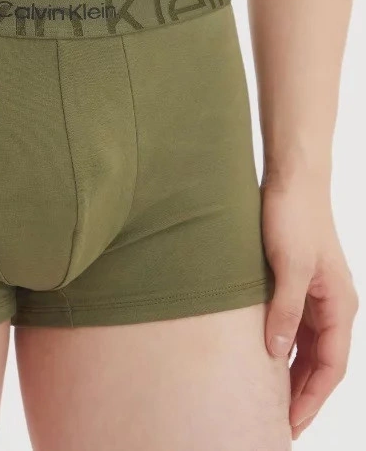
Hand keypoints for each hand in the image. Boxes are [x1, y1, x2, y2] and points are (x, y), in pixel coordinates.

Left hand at [261, 175, 358, 439]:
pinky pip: (294, 326)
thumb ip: (284, 311)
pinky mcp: (297, 282)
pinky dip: (283, 346)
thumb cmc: (295, 218)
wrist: (293, 180)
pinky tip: (265, 357)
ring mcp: (315, 294)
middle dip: (301, 393)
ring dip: (291, 372)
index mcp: (339, 305)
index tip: (289, 424)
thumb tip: (275, 352)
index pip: (330, 366)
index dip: (311, 398)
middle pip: (320, 362)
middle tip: (275, 421)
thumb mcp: (288, 267)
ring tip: (268, 398)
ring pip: (307, 346)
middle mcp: (331, 305)